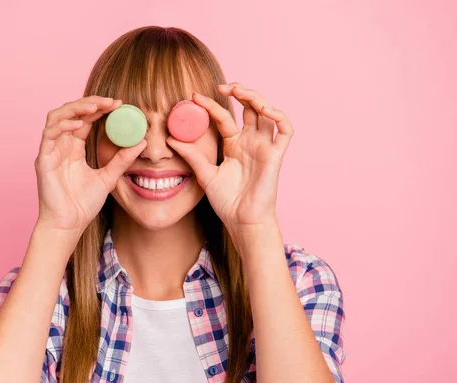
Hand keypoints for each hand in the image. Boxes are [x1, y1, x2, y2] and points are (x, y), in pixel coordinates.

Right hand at [35, 96, 146, 235]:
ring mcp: (51, 150)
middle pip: (72, 112)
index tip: (120, 104)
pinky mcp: (43, 159)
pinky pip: (49, 134)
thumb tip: (141, 143)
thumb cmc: (83, 204)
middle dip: (91, 103)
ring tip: (96, 107)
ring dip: (76, 108)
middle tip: (112, 102)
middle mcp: (61, 145)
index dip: (100, 109)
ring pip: (57, 117)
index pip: (86, 119)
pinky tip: (79, 125)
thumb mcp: (109, 177)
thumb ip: (122, 160)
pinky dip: (62, 125)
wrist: (69, 224)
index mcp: (74, 147)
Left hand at [166, 82, 293, 234]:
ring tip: (240, 91)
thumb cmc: (227, 201)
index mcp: (234, 144)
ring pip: (267, 112)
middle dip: (238, 91)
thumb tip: (170, 139)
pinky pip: (285, 130)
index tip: (194, 97)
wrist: (242, 221)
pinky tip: (264, 110)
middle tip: (221, 86)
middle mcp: (250, 141)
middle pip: (249, 107)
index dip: (211, 105)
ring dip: (256, 97)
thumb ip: (192, 155)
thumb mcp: (205, 174)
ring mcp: (264, 146)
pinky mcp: (276, 154)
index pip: (224, 117)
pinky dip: (278, 116)